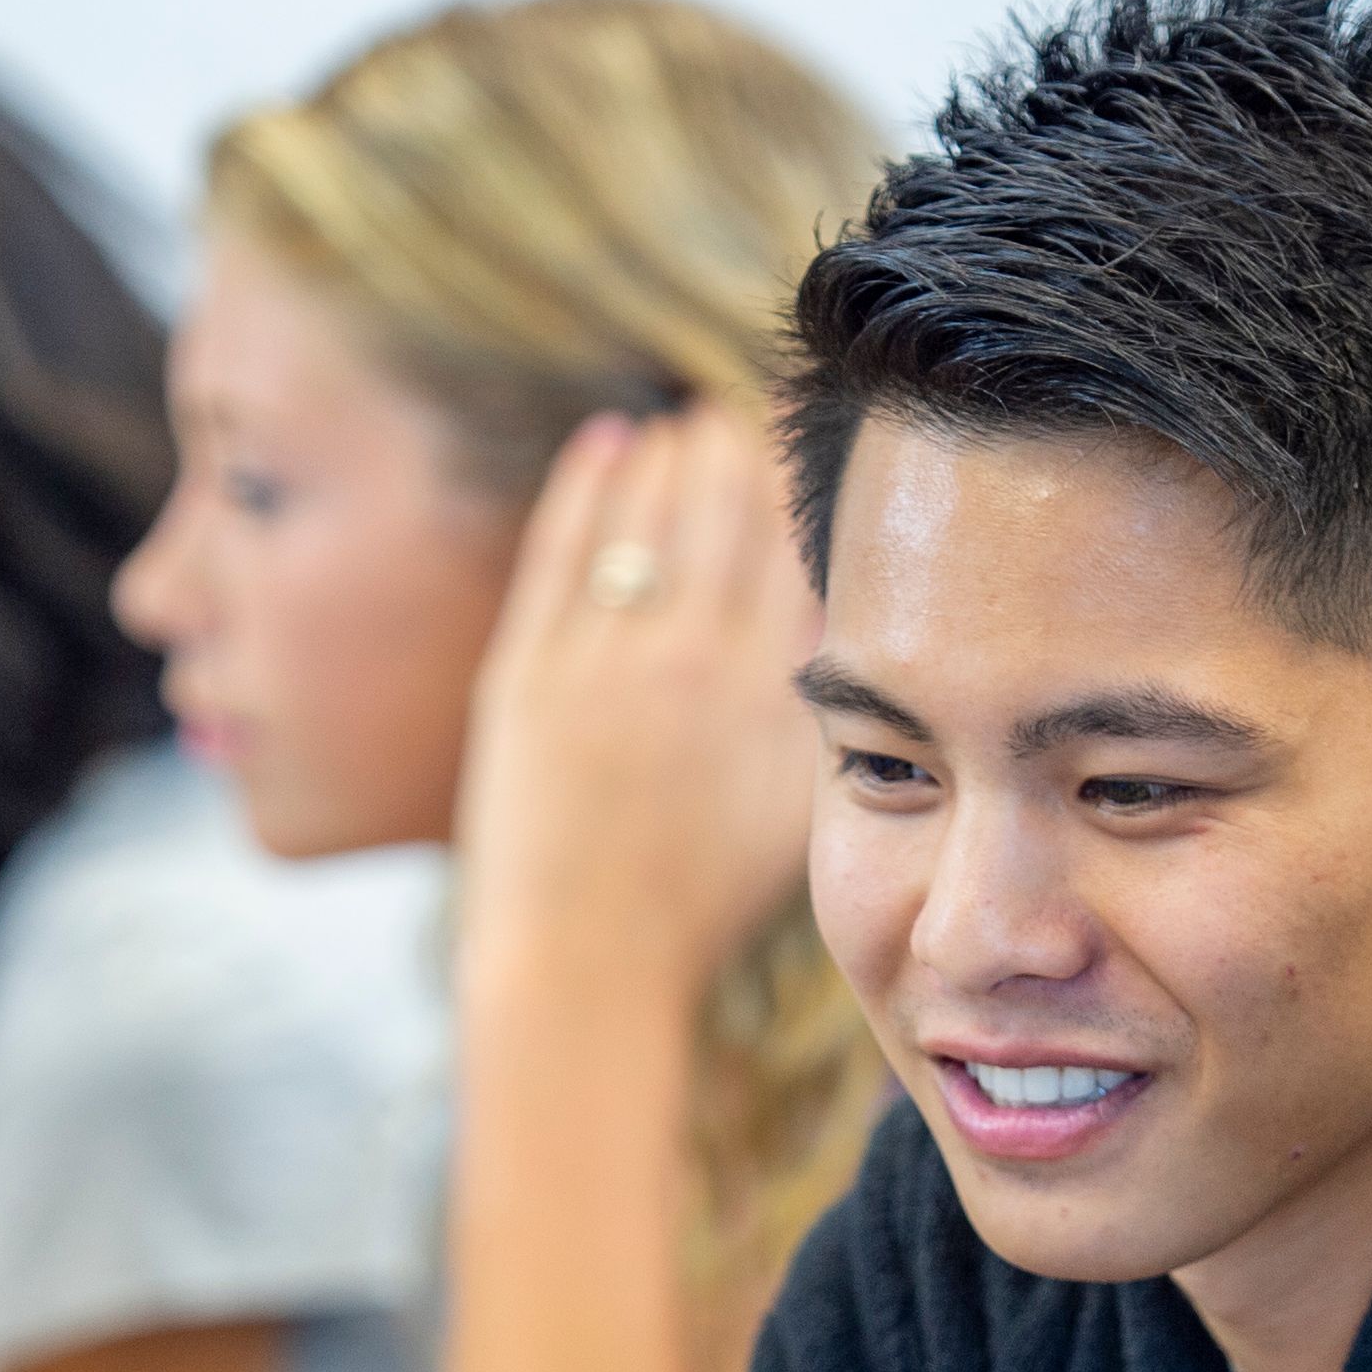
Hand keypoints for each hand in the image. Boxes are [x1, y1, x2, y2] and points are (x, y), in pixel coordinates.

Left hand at [456, 408, 821, 1004]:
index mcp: (771, 696)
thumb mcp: (797, 809)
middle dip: (736, 449)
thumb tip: (845, 618)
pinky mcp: (527, 675)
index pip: (794, 554)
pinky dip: (587, 489)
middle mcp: (694, 663)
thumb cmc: (699, 907)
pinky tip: (608, 441)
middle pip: (724, 517)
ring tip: (686, 420)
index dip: (803, 483)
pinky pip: (564, 553)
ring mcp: (605, 664)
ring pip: (648, 521)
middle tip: (745, 405)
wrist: (586, 965)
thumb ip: (818, 710)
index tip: (810, 436)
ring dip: (670, 458)